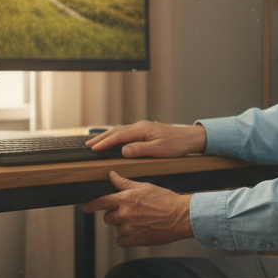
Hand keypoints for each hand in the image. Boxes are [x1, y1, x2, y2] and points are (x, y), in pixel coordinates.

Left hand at [83, 171, 194, 246]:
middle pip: (107, 218)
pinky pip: (121, 241)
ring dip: (124, 225)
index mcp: (125, 199)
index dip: (90, 205)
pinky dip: (127, 237)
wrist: (180, 216)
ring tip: (140, 220)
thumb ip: (124, 183)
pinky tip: (138, 231)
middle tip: (129, 212)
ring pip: (117, 228)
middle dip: (114, 215)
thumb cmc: (165, 200)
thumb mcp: (144, 187)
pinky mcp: (136, 240)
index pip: (101, 202)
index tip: (85, 207)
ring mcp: (129, 229)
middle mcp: (125, 214)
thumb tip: (111, 175)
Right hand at [86, 120, 206, 158]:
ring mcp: (142, 127)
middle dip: (100, 138)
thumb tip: (123, 150)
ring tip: (95, 143)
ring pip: (119, 131)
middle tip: (87, 146)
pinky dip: (115, 136)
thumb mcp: (159, 150)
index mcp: (142, 130)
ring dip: (106, 137)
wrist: (189, 137)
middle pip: (115, 131)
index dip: (104, 143)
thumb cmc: (176, 144)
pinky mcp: (145, 131)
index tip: (93, 149)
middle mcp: (140, 126)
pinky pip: (125, 132)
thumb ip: (140, 149)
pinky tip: (113, 140)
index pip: (118, 136)